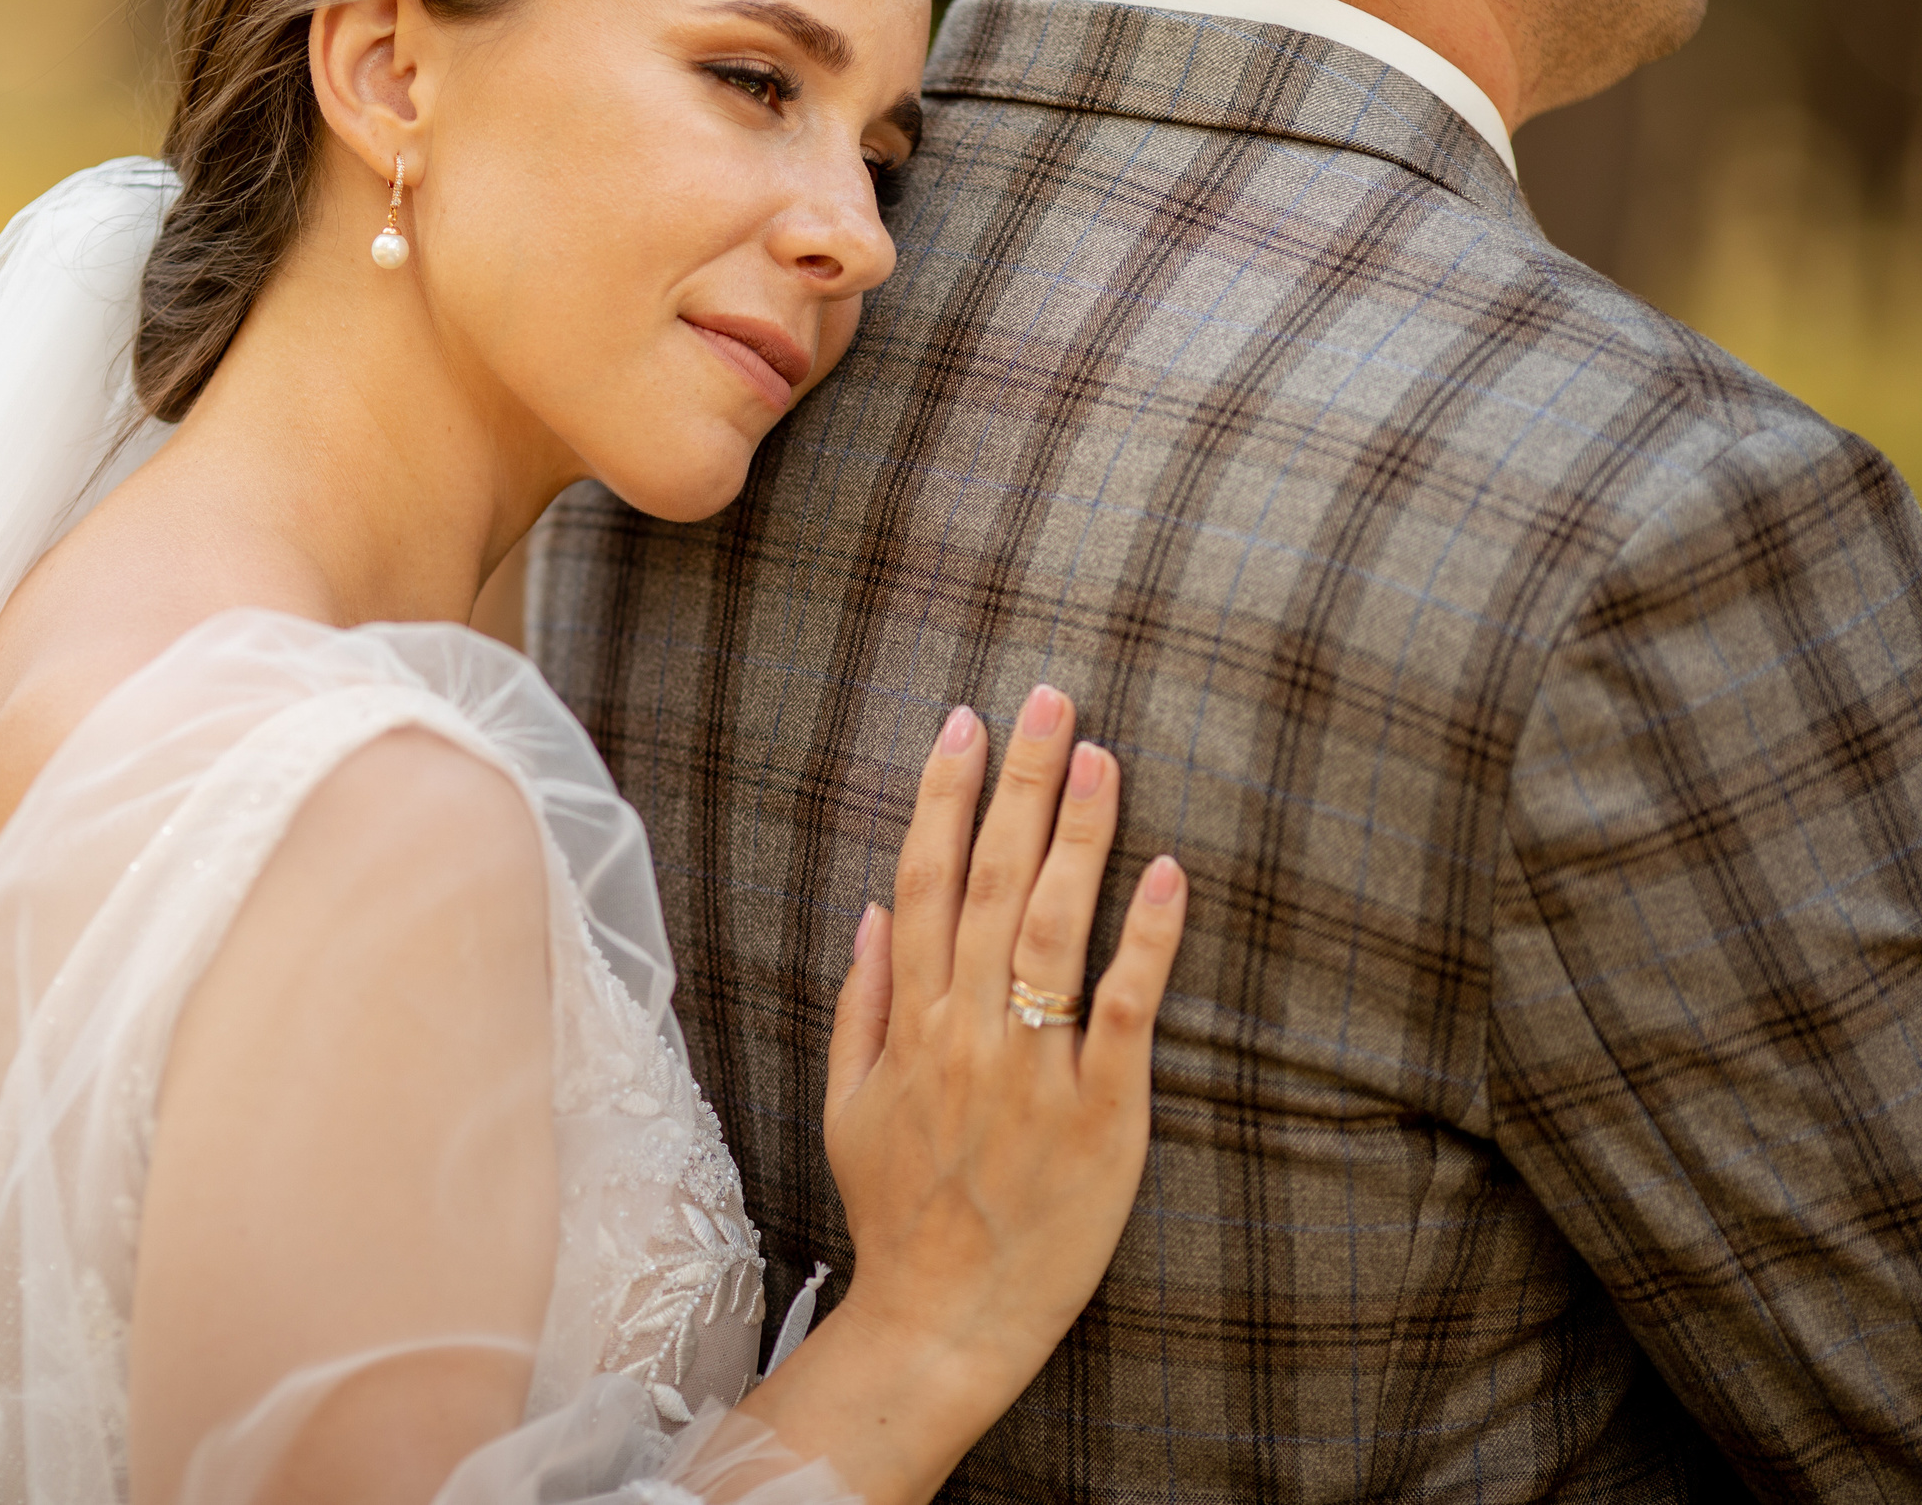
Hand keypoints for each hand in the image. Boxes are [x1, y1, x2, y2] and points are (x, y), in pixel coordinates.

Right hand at [823, 686, 1184, 1392]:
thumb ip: (860, 1003)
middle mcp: (966, 1031)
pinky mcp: (1102, 1115)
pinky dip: (1146, 941)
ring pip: (1052, 928)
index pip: (923, 879)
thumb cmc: (898, 1211)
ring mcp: (1033, 1070)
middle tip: (1048, 694)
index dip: (942, 793)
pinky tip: (1167, 874)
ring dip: (1076, 834)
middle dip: (1018, 779)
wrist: (942, 1319)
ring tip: (1099, 752)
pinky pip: (1124, 1012)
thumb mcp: (846, 1105)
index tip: (963, 721)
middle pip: (989, 879)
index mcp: (908, 1022)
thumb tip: (874, 908)